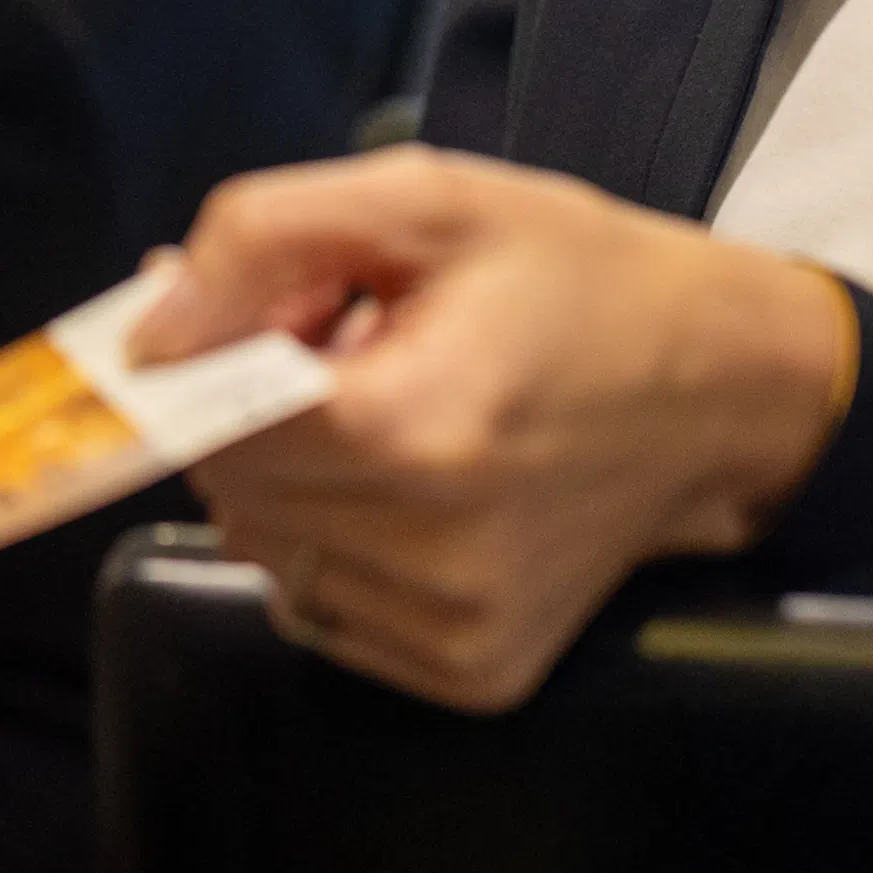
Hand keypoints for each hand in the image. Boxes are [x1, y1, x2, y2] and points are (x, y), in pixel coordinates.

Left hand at [127, 147, 855, 715]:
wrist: (725, 390)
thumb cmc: (579, 277)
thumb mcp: (424, 199)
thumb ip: (260, 239)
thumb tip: (147, 328)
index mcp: (418, 428)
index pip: (214, 420)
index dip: (204, 358)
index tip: (228, 318)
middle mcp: (434, 553)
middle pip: (233, 485)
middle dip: (252, 406)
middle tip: (337, 340)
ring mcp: (456, 627)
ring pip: (266, 549)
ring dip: (291, 475)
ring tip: (383, 405)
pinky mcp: (473, 673)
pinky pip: (323, 605)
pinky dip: (335, 537)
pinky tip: (408, 478)